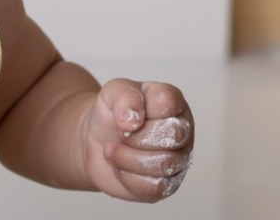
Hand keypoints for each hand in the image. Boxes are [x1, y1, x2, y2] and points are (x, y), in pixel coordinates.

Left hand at [85, 79, 192, 201]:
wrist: (96, 142)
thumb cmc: (111, 114)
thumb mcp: (112, 92)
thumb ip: (125, 96)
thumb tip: (133, 119)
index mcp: (173, 102)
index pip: (167, 102)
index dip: (139, 110)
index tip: (124, 114)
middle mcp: (183, 130)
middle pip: (173, 135)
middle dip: (135, 137)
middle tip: (119, 134)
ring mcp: (179, 159)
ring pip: (164, 164)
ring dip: (127, 158)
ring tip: (112, 150)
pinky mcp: (168, 185)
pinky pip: (155, 187)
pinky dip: (128, 178)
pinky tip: (120, 167)